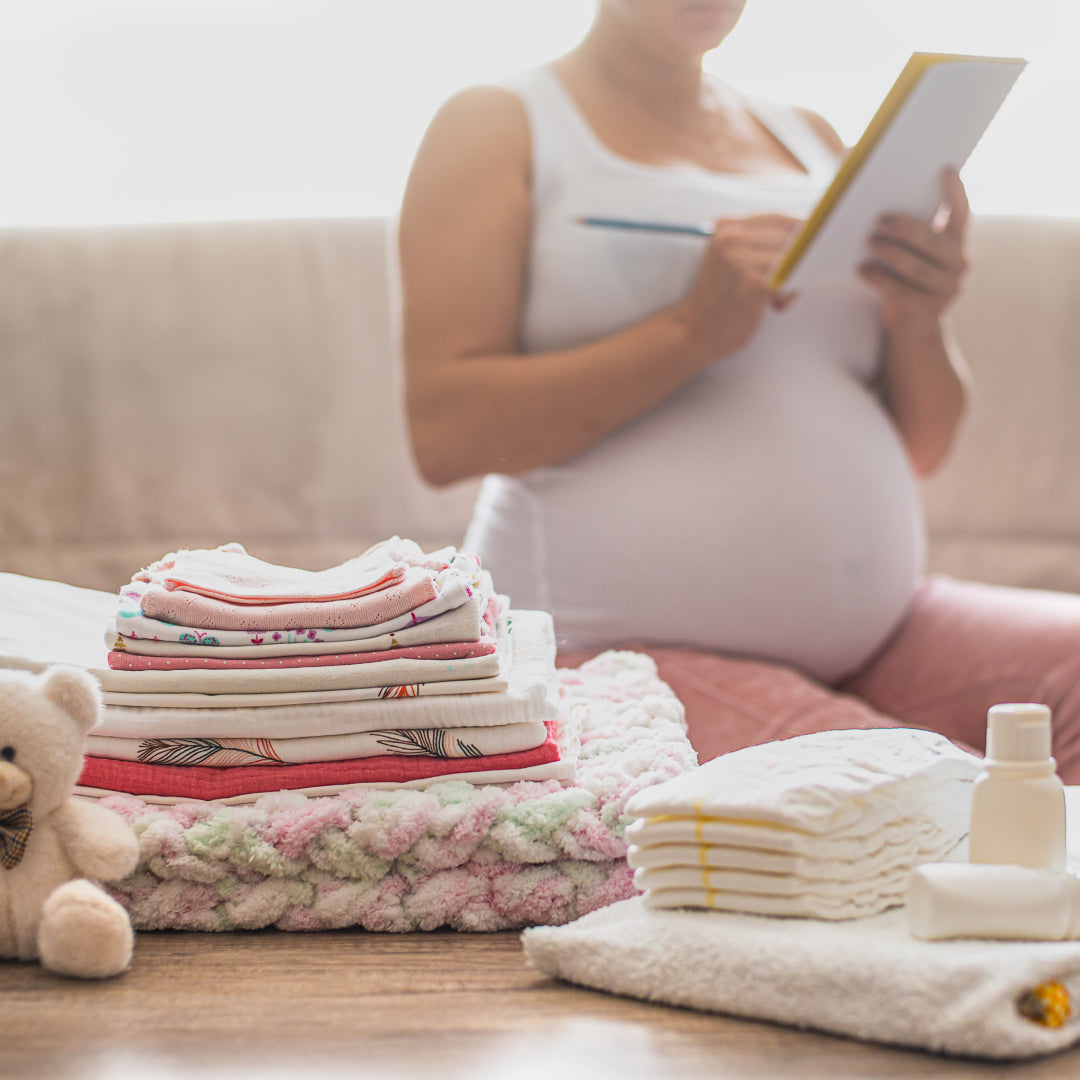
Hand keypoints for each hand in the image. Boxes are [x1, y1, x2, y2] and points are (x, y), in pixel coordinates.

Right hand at [677, 214, 800, 362]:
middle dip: (800, 258)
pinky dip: (788, 295)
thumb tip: (810, 235)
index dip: (802, 231)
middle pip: (790, 236)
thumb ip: (759, 243)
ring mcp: (740, 259)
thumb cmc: (718, 299)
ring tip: (776, 298)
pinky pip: (789, 281)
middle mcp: (731, 238)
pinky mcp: (751, 283)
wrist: (691, 332)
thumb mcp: (730, 260)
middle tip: (793, 279)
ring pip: (793, 259)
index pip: (779, 217)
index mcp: (726, 227)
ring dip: (793, 280)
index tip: (815, 244)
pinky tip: (775, 306)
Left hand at [858, 169, 969, 333]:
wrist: (913, 327)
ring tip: (868, 242)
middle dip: (905, 228)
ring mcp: (947, 288)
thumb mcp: (912, 254)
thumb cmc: (905, 280)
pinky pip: (902, 292)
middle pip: (932, 241)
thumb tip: (876, 202)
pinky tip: (862, 270)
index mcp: (956, 242)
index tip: (945, 168)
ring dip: (890, 253)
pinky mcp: (930, 309)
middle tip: (879, 219)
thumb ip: (907, 232)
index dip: (955, 190)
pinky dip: (880, 279)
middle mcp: (959, 262)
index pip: (962, 212)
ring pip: (916, 267)